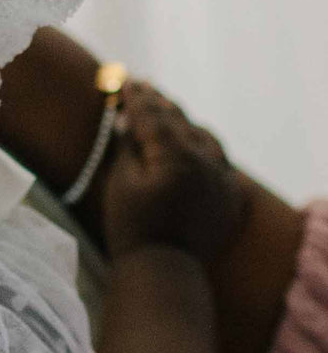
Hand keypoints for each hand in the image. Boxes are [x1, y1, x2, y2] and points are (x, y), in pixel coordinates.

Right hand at [100, 82, 243, 260]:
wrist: (165, 270)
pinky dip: (205, 147)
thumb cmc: (132, 226)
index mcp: (175, 155)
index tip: (126, 82)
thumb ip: (127, 146)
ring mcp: (223, 179)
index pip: (154, 115)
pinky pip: (222, 161)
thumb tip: (127, 119)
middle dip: (160, 103)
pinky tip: (194, 144)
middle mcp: (206, 161)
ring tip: (167, 113)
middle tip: (144, 88)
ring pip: (205, 136)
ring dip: (184, 122)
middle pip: (181, 120)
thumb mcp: (120, 182)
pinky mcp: (232, 196)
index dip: (138, 97)